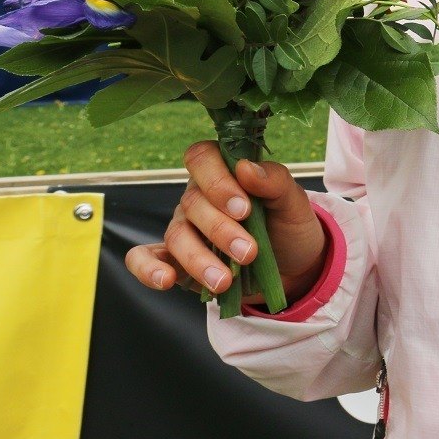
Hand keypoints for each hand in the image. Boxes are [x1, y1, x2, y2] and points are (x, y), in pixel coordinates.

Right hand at [125, 140, 326, 303]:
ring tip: (225, 280)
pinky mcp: (175, 261)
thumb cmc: (288, 226)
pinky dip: (148, 269)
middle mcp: (198, 198)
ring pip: (177, 236)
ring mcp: (184, 229)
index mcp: (225, 173)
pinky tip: (166, 280)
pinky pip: (145, 258)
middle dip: (221, 230)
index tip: (244, 209)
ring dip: (200, 260)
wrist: (292, 269)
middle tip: (249, 252)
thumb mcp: (293, 202)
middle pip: (193, 204)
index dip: (217, 181)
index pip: (202, 159)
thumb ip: (274, 181)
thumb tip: (246, 167)